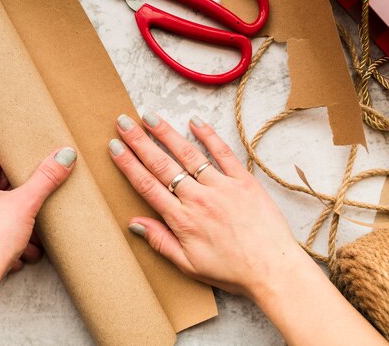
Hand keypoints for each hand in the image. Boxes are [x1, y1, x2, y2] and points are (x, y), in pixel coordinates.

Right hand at [109, 113, 299, 297]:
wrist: (273, 268)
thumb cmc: (232, 271)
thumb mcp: (189, 265)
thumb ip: (160, 241)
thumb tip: (134, 223)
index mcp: (182, 220)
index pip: (147, 185)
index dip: (128, 164)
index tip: (115, 147)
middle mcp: (198, 198)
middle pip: (162, 165)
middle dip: (140, 141)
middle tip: (123, 122)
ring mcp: (222, 187)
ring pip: (188, 154)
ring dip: (167, 134)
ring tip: (150, 117)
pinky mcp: (243, 181)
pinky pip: (223, 153)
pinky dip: (208, 136)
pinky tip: (194, 121)